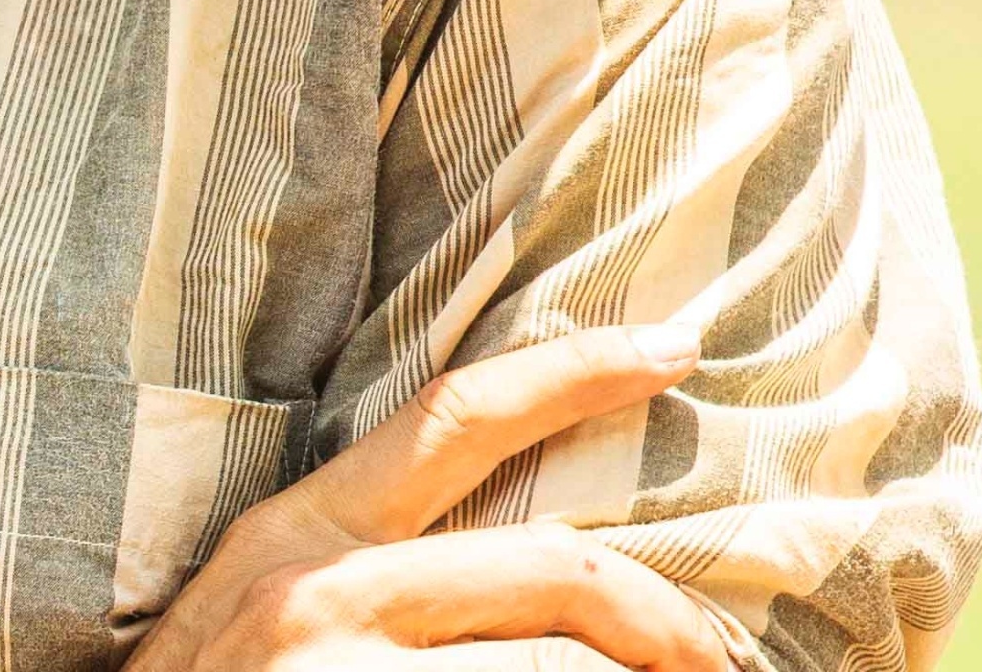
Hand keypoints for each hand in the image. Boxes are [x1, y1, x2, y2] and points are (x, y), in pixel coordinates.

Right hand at [131, 323, 729, 671]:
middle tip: (724, 660)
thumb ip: (367, 573)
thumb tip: (528, 575)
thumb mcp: (257, 617)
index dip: (574, 371)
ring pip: (556, 669)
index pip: (455, 417)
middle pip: (555, 568)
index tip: (674, 343)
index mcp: (296, 537)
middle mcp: (320, 593)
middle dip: (667, 619)